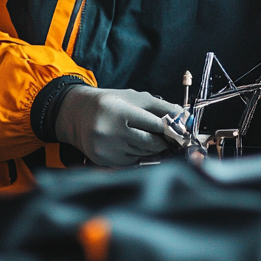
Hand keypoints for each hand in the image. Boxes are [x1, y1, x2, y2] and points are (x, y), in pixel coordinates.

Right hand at [54, 86, 184, 166]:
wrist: (77, 115)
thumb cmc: (110, 103)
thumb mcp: (133, 98)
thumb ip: (160, 106)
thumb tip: (184, 117)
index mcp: (120, 112)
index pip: (155, 125)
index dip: (170, 128)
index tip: (180, 130)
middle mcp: (111, 132)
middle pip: (151, 143)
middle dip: (163, 141)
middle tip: (169, 138)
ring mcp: (107, 149)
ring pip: (144, 154)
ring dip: (152, 149)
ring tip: (150, 139)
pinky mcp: (105, 161)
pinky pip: (132, 162)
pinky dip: (138, 155)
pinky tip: (132, 145)